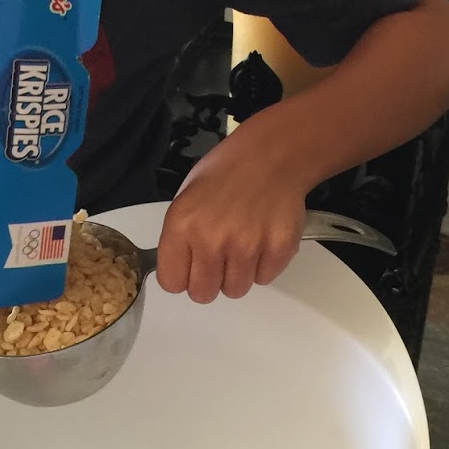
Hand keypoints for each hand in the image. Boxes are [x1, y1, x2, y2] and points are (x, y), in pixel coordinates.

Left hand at [156, 121, 307, 302]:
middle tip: (218, 259)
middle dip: (209, 281)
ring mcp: (247, 246)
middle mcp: (212, 239)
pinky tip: (261, 238)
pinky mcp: (277, 249)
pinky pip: (264, 278)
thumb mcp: (186, 199)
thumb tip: (178, 270)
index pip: (171, 282)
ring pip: (235, 290)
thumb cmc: (227, 172)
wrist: (271, 155)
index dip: (181, 276)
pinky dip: (263, 265)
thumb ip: (180, 239)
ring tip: (242, 243)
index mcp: (182, 225)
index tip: (188, 268)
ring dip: (238, 274)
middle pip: (202, 294)